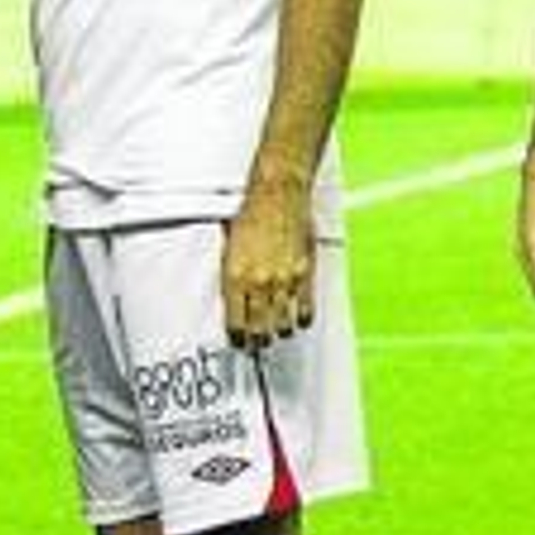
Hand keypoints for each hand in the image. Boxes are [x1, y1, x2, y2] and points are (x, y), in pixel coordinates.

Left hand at [222, 175, 315, 350]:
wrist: (277, 192)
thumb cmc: (252, 212)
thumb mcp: (229, 245)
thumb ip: (231, 273)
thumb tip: (232, 296)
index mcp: (234, 277)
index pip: (235, 324)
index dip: (238, 338)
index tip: (240, 342)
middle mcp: (258, 283)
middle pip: (258, 331)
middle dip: (257, 341)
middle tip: (258, 342)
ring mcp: (283, 280)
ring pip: (282, 325)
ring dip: (279, 331)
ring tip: (277, 330)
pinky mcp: (305, 274)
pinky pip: (304, 311)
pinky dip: (301, 320)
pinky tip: (298, 319)